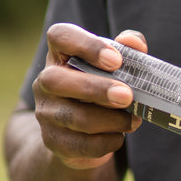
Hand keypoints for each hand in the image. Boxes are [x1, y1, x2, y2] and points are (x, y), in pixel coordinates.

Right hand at [32, 23, 146, 169]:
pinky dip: (107, 142)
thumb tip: (134, 42)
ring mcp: (46, 113)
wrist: (79, 134)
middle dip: (97, 89)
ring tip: (133, 120)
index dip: (86, 45)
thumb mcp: (114, 67)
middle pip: (57, 80)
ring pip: (73, 116)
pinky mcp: (54, 141)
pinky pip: (80, 144)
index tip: (116, 60)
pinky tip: (119, 136)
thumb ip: (127, 50)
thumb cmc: (102, 89)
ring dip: (110, 120)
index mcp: (61, 56)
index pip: (59, 36)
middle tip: (127, 96)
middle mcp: (46, 82)